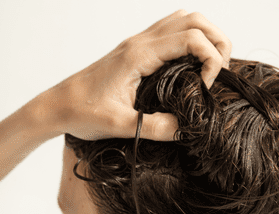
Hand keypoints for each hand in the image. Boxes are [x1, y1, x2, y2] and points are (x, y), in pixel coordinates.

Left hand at [38, 10, 230, 140]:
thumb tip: (187, 129)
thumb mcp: (121, 125)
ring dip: (206, 37)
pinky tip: (192, 67)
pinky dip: (191, 41)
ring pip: (183, 20)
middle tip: (219, 72)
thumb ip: (156, 128)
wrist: (58, 105)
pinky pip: (171, 31)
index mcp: (139, 55)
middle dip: (217, 41)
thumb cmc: (83, 112)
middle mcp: (141, 42)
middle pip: (193, 19)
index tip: (207, 88)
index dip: (211, 60)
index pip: (190, 38)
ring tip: (211, 67)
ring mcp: (139, 43)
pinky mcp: (137, 51)